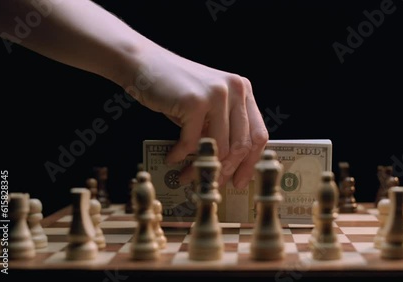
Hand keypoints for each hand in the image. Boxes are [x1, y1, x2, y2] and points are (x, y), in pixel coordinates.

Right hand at [122, 41, 268, 188]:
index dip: (250, 163)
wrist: (144, 65)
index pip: (258, 134)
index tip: (240, 182)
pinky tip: (172, 159)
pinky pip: (192, 142)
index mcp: (243, 91)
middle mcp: (236, 90)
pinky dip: (180, 155)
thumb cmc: (175, 91)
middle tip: (210, 185)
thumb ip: (223, 128)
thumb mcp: (208, 107)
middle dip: (225, 171)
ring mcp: (217, 94)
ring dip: (200, 168)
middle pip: (241, 145)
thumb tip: (231, 168)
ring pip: (219, 148)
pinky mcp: (195, 101)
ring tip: (186, 176)